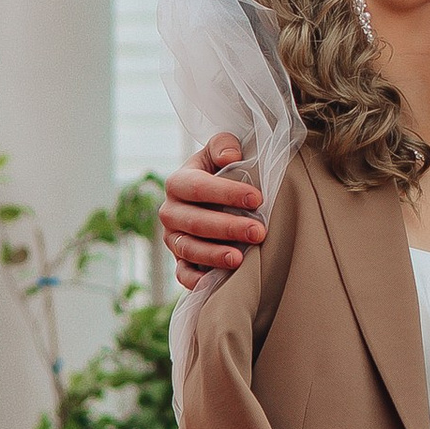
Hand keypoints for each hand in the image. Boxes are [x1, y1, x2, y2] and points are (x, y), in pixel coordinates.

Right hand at [160, 135, 264, 282]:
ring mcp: (173, 238)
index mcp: (178, 183)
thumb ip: (224, 146)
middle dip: (228, 228)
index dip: (227, 193)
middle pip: (196, 222)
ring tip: (239, 260)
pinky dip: (195, 280)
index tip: (258, 198)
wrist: (212, 198)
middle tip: (258, 232)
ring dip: (214, 255)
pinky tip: (214, 282)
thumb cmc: (222, 173)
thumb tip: (230, 157)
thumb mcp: (221, 152)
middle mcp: (170, 212)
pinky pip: (182, 274)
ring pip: (189, 249)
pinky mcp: (179, 261)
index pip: (199, 187)